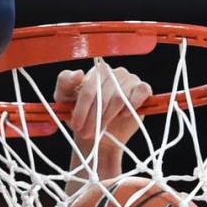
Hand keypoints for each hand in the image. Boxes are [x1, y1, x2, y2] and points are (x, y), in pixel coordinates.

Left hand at [55, 61, 151, 176]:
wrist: (98, 134)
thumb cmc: (81, 115)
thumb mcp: (64, 100)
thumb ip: (64, 83)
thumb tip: (78, 73)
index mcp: (96, 72)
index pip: (89, 88)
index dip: (82, 109)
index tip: (76, 125)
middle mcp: (114, 72)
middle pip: (104, 96)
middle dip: (93, 118)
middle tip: (87, 132)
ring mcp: (129, 79)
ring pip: (119, 97)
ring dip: (108, 117)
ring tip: (101, 128)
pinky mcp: (142, 89)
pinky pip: (141, 91)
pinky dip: (133, 104)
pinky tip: (123, 115)